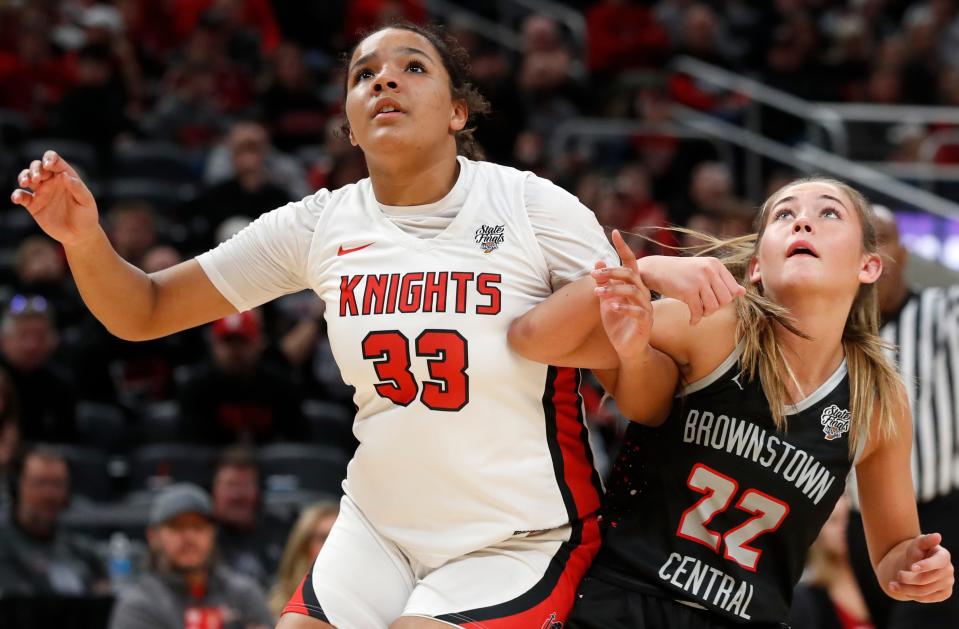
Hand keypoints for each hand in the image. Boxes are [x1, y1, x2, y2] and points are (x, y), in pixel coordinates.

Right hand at [11, 151, 100, 246]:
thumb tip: (64, 175)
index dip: (49, 159)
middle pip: (37, 167)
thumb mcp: (86, 201)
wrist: (79, 235)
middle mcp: (51, 182)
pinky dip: (17, 195)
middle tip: (37, 179)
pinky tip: (18, 199)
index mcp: (65, 176)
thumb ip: (77, 188)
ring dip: (23, 177)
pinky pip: (21, 196)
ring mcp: (41, 192)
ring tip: (25, 183)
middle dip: (35, 169)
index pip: (54, 160)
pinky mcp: (33, 205)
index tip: (49, 166)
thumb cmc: (87, 216)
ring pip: (26, 177)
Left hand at [591, 230, 652, 359]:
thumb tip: (598, 261)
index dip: (623, 247)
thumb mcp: (606, 301)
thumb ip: (604, 283)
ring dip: (614, 290)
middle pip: (630, 275)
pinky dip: (624, 307)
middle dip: (611, 273)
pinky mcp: (645, 322)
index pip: (630, 262)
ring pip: (633, 291)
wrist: (626, 348)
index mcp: (633, 285)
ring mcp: (646, 307)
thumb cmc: (617, 323)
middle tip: (593, 275)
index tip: (615, 232)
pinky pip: (637, 311)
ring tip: (597, 293)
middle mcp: (642, 293)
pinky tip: (611, 306)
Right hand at [631, 239, 744, 324]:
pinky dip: (695, 319)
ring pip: (713, 307)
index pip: (732, 290)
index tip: (712, 301)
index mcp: (715, 265)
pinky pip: (698, 312)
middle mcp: (709, 270)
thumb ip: (722, 281)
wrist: (656, 269)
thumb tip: (743, 292)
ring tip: (697, 312)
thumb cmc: (680, 272)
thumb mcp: (703, 272)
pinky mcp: (688, 291)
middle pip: (725, 300)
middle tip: (703, 308)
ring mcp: (699, 280)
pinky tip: (691, 320)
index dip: (724, 300)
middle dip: (715, 308)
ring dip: (705, 314)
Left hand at [889, 533, 953, 602]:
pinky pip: (926, 598)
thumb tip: (937, 536)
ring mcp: (947, 583)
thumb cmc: (917, 552)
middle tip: (897, 575)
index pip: (938, 562)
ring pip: (924, 591)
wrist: (917, 566)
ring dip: (906, 589)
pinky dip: (912, 595)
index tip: (911, 567)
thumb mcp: (917, 544)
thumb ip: (926, 540)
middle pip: (926, 579)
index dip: (926, 565)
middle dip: (908, 578)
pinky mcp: (944, 594)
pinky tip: (902, 590)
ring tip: (891, 585)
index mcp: (944, 556)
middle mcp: (948, 570)